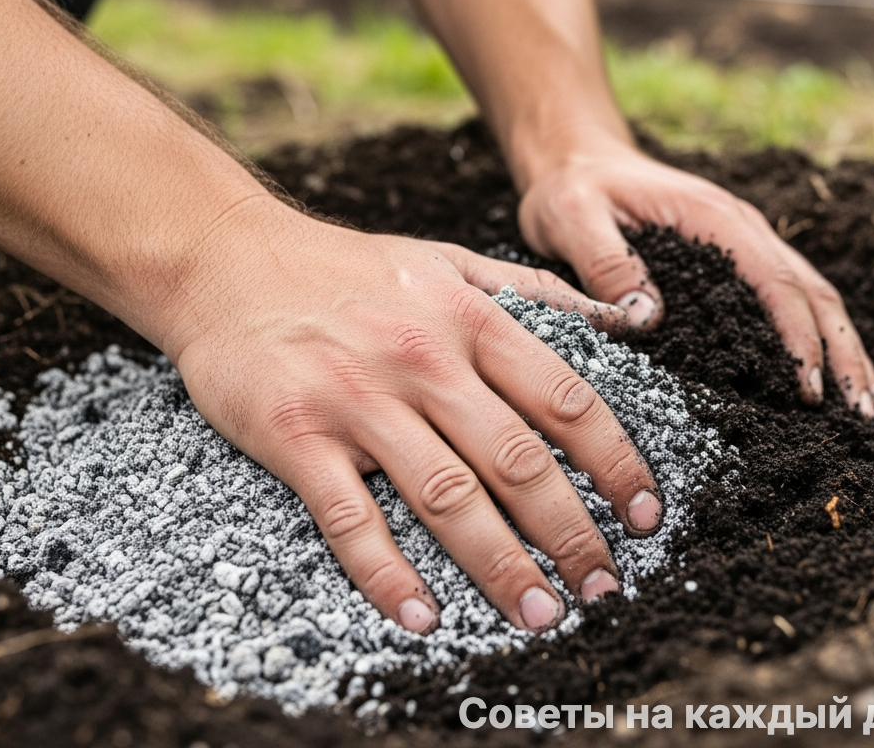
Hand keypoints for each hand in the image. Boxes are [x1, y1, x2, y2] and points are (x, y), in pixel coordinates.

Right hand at [162, 196, 662, 633]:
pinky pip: (351, 518)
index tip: (643, 513)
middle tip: (604, 584)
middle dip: (571, 532)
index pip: (565, 399)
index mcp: (468, 318)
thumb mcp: (448, 259)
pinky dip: (388, 573)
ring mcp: (359, 399)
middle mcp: (423, 359)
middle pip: (517, 461)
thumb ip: (533, 291)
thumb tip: (624, 317)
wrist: (230, 259)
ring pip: (446, 498)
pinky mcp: (297, 434)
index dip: (615, 462)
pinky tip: (423, 615)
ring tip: (540, 612)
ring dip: (500, 566)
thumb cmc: (348, 267)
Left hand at [517, 133, 873, 417]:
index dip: (798, 335)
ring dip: (842, 348)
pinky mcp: (732, 261)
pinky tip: (822, 376)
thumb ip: (605, 262)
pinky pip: (785, 299)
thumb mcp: (571, 217)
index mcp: (712, 216)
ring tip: (866, 405)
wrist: (577, 159)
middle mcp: (741, 227)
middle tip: (866, 412)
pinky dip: (814, 338)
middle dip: (844, 351)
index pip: (774, 279)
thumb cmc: (573, 189)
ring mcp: (742, 243)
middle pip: (812, 291)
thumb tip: (650, 318)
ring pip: (811, 296)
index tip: (809, 388)